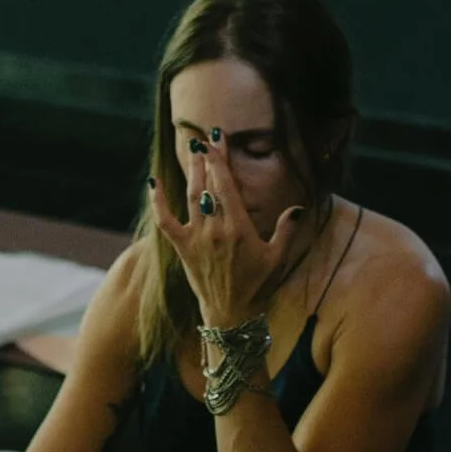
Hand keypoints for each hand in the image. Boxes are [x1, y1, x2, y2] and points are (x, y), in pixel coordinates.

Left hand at [150, 132, 305, 326]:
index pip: (226, 185)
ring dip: (191, 172)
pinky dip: (157, 202)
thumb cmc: (257, 286)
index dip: (220, 159)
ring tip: (191, 150)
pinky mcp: (183, 249)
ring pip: (190, 197)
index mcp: (238, 229)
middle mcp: (214, 230)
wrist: (231, 315)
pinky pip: (165, 221)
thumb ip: (287, 231)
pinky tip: (152, 183)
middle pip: (207, 186)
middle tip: (202, 136)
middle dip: (205, 159)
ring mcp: (196, 239)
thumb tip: (298, 208)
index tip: (217, 139)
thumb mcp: (278, 259)